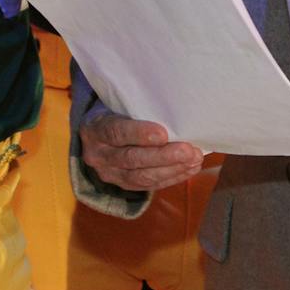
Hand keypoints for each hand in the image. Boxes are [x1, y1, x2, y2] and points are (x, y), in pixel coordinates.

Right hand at [80, 112, 204, 191]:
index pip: (116, 132)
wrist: (98, 134)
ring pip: (141, 177)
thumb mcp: (119, 104)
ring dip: (172, 169)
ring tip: (194, 160)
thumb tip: (174, 107)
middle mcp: (99, 155)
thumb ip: (138, 108)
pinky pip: (149, 185)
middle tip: (188, 151)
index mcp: (96, 130)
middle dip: (163, 156)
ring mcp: (110, 173)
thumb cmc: (117, 111)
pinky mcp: (123, 185)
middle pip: (132, 159)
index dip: (139, 134)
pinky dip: (172, 177)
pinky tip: (190, 169)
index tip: (164, 134)